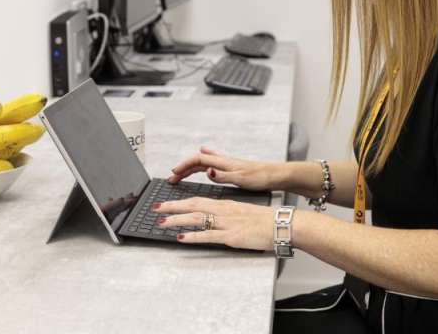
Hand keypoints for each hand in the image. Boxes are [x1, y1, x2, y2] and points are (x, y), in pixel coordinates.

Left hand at [154, 197, 275, 250]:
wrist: (282, 225)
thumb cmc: (266, 220)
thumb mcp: (242, 213)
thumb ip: (227, 214)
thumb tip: (215, 218)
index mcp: (225, 205)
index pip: (197, 200)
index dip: (179, 202)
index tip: (165, 203)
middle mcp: (223, 211)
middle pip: (192, 205)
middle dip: (172, 207)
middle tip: (155, 209)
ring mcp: (227, 223)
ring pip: (196, 218)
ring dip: (177, 220)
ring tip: (162, 223)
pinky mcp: (231, 236)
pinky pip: (207, 235)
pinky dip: (192, 236)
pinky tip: (180, 238)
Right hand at [166, 147, 277, 190]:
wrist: (277, 175)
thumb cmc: (262, 177)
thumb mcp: (242, 179)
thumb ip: (223, 176)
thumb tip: (208, 172)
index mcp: (224, 163)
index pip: (197, 160)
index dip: (183, 166)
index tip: (173, 174)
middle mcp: (224, 161)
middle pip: (197, 161)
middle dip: (183, 168)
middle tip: (172, 178)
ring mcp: (227, 164)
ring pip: (203, 163)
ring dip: (190, 168)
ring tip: (180, 175)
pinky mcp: (232, 168)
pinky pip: (211, 164)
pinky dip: (202, 166)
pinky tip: (202, 167)